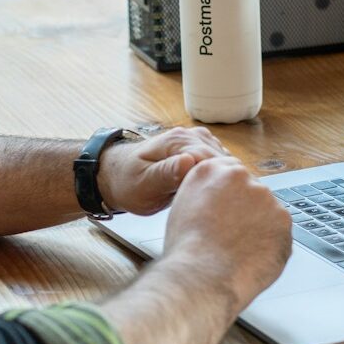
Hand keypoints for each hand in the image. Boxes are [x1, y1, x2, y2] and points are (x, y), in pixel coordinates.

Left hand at [98, 126, 228, 215]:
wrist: (117, 176)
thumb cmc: (127, 182)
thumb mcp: (144, 184)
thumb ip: (166, 173)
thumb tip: (189, 162)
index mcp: (177, 141)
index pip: (212, 159)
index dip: (220, 182)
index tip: (222, 202)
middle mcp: (189, 136)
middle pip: (222, 159)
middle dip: (225, 182)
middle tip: (223, 207)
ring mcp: (195, 142)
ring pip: (224, 161)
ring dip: (225, 179)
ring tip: (220, 202)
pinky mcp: (198, 151)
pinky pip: (218, 163)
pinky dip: (220, 177)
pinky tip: (215, 193)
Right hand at [159, 156, 292, 314]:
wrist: (202, 275)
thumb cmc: (187, 250)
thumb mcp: (182, 207)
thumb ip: (204, 193)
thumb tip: (218, 198)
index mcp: (211, 170)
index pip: (230, 173)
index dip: (230, 196)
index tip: (229, 211)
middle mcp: (241, 177)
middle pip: (251, 190)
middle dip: (246, 210)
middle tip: (232, 235)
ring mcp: (265, 197)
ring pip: (267, 211)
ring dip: (259, 226)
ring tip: (239, 250)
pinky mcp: (283, 219)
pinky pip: (279, 231)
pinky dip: (271, 244)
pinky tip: (252, 256)